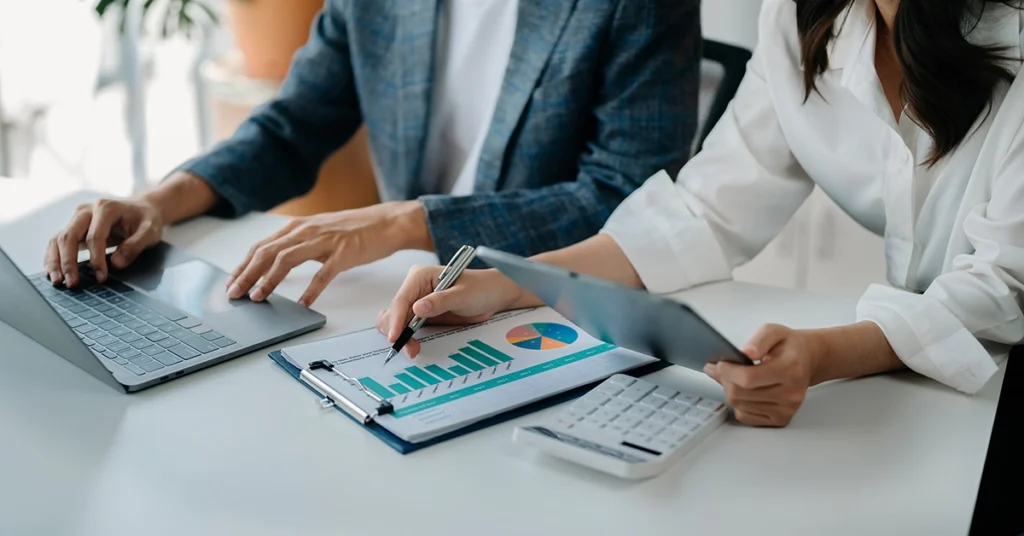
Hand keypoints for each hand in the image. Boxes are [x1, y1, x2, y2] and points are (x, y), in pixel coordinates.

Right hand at [44, 198, 163, 286]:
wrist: (142, 207)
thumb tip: (116, 264)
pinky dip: (54, 257)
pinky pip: (57, 241)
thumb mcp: (150, 231)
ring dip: (55, 261)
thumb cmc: (147, 219)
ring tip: (57, 281)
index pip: (95, 237)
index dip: (97, 259)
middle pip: (69, 236)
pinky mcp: (74, 227)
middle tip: (72, 283)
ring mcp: (77, 218)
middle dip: (68, 262)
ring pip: (58, 239)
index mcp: (106, 208)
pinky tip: (53, 272)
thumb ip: (135, 246)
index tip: (101, 277)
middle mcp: (86, 211)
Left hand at [226, 201, 432, 305]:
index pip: (262, 246)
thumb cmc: (356, 229)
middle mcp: (307, 231)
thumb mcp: (321, 230)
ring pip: (287, 260)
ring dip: (269, 280)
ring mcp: (325, 241)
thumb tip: (277, 260)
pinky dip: (311, 290)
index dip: (244, 265)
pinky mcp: (344, 253)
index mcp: (300, 226)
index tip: (232, 282)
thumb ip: (299, 243)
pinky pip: (323, 274)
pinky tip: (303, 303)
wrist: (388, 222)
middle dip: (247, 275)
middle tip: (235, 294)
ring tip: (259, 298)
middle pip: (268, 253)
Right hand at [375, 265, 531, 357]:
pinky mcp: (421, 315)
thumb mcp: (462, 295)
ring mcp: (416, 301)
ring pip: (397, 321)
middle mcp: (414, 287)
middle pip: (395, 312)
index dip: (396, 319)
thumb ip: (440, 301)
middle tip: (409, 348)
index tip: (395, 336)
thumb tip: (417, 308)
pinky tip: (412, 344)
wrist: (492, 296)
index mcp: (420, 276)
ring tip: (412, 349)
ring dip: (400, 336)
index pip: (401, 299)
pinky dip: (405, 336)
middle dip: (397, 331)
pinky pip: (405, 326)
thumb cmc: (480, 289)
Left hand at [703, 323, 820, 426]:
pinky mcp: (781, 419)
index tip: (720, 364)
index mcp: (790, 369)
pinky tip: (745, 392)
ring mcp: (787, 409)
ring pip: (740, 406)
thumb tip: (745, 352)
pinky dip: (738, 404)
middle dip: (725, 380)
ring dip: (730, 391)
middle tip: (723, 369)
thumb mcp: (773, 331)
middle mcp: (791, 393)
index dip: (727, 371)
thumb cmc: (787, 346)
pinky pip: (746, 417)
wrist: (807, 360)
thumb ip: (758, 340)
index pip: (748, 378)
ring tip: (735, 378)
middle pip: (740, 394)